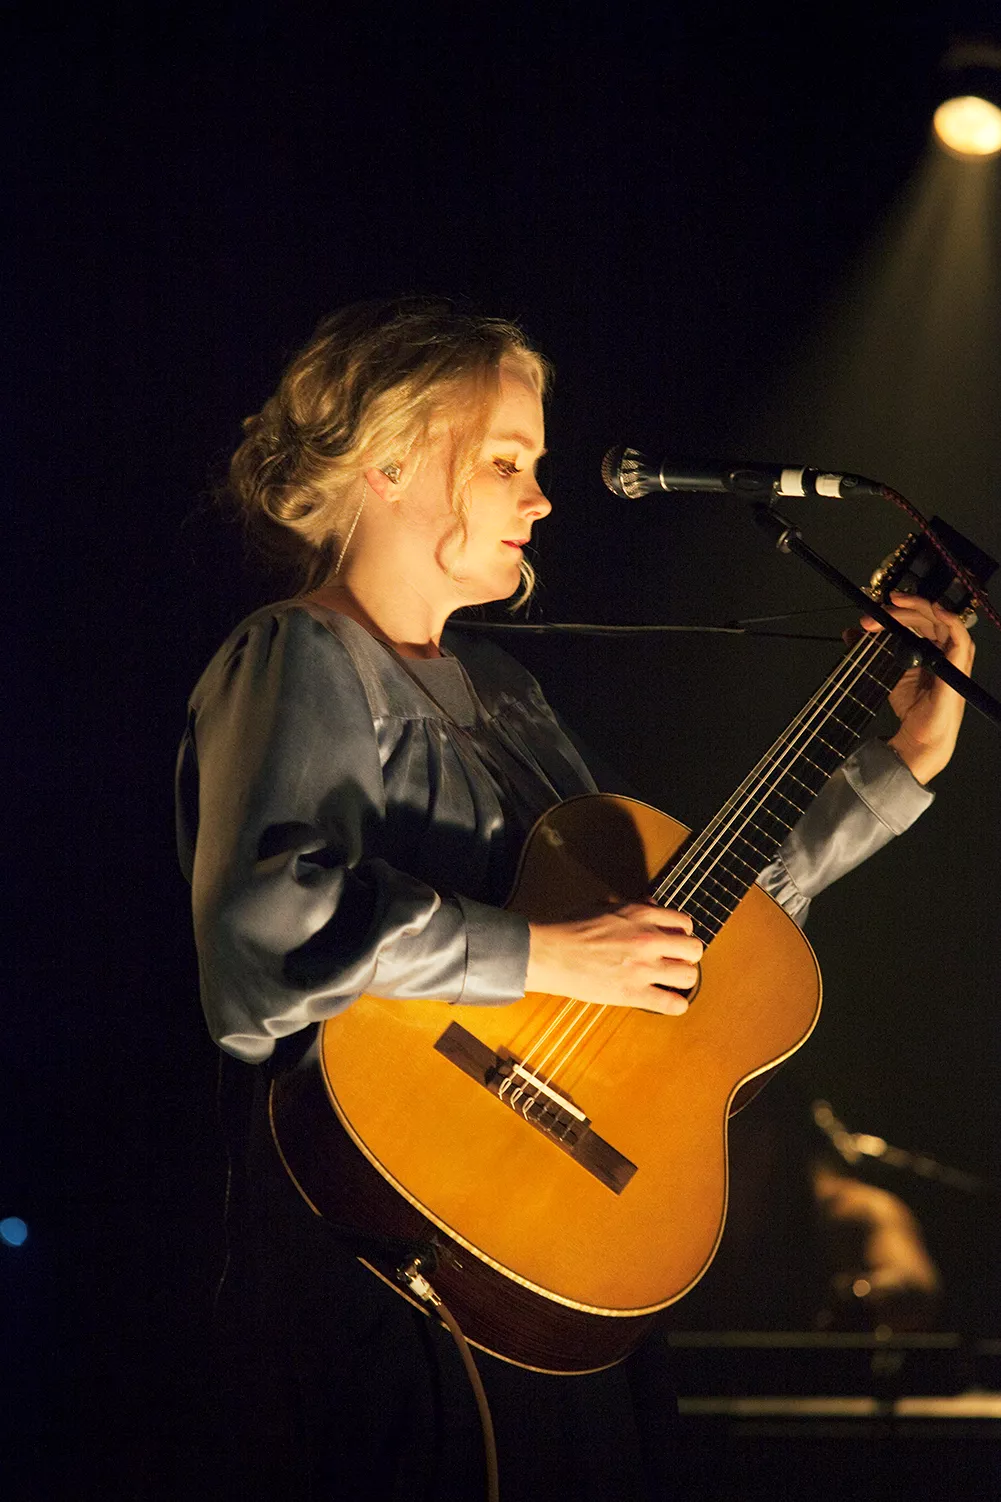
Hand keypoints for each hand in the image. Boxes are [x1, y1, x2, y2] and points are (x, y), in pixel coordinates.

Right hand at [525, 902, 702, 1014]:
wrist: (549, 952)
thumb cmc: (570, 928)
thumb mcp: (604, 905)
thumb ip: (632, 905)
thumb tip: (651, 904)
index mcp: (641, 915)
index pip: (685, 923)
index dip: (682, 934)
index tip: (673, 943)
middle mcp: (648, 939)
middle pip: (694, 949)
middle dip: (687, 957)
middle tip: (675, 962)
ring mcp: (642, 967)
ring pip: (689, 976)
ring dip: (683, 980)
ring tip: (670, 982)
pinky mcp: (633, 993)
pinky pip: (673, 1004)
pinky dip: (676, 1005)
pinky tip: (668, 1002)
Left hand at [859, 591, 974, 783]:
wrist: (918, 736)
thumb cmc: (910, 706)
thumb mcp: (885, 672)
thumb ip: (872, 651)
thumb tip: (850, 633)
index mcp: (930, 646)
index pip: (918, 618)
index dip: (896, 612)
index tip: (869, 616)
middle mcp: (944, 647)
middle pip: (927, 616)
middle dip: (899, 611)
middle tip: (872, 617)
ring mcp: (953, 655)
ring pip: (941, 620)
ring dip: (917, 609)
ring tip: (893, 607)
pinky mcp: (958, 666)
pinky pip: (961, 637)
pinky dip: (950, 620)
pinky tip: (936, 610)